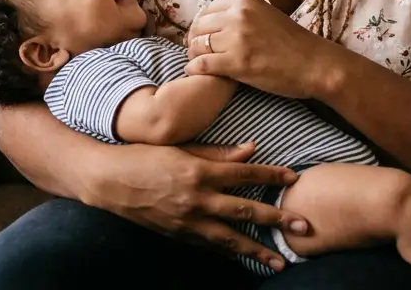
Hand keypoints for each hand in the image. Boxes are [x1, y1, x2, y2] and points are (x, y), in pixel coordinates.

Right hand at [83, 141, 306, 271]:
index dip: (272, 176)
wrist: (108, 181)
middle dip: (277, 220)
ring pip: (231, 239)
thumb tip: (251, 149)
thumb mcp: (181, 147)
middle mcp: (197, 199)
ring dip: (258, 251)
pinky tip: (244, 258)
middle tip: (302, 227)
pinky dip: (229, 253)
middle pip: (246, 211)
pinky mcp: (178, 235)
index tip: (294, 179)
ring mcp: (187, 221)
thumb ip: (217, 152)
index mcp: (199, 172)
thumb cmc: (144, 156)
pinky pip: (209, 247)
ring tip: (280, 262)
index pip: (245, 174)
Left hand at [186, 0, 340, 99]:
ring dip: (194, 55)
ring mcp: (237, 39)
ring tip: (198, 62)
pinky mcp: (237, 63)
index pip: (206, 10)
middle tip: (196, 52)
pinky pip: (202, 64)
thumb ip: (243, 14)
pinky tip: (197, 72)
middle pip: (198, 27)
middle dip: (194, 41)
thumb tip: (215, 19)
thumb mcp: (266, 15)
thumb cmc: (294, 43)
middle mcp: (238, 16)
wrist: (315, 64)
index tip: (201, 36)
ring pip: (197, 46)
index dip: (200, 25)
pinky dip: (195, 69)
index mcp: (244, 1)